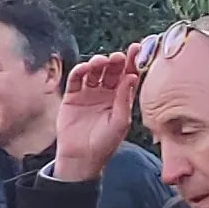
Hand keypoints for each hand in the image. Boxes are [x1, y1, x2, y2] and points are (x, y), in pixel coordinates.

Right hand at [52, 46, 142, 181]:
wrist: (81, 158)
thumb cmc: (104, 144)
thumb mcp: (120, 122)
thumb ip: (124, 99)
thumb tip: (132, 76)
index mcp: (120, 98)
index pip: (127, 75)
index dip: (131, 62)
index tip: (135, 49)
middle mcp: (105, 93)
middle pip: (111, 71)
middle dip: (114, 61)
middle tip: (117, 57)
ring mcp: (88, 93)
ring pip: (94, 72)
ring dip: (98, 64)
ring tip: (101, 62)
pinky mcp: (72, 96)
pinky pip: (76, 80)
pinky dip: (79, 71)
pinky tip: (84, 68)